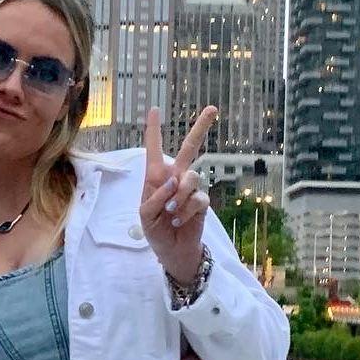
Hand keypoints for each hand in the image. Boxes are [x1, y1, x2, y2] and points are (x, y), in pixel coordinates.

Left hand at [140, 105, 215, 286]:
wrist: (172, 251)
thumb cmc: (155, 230)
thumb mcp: (145, 215)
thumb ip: (156, 196)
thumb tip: (174, 180)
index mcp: (156, 177)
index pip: (155, 150)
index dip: (154, 130)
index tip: (154, 109)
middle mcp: (175, 178)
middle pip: (191, 148)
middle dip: (201, 128)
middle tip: (214, 109)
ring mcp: (190, 189)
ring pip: (191, 177)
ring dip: (180, 196)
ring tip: (172, 212)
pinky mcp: (202, 202)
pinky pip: (198, 198)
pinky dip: (186, 211)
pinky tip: (179, 220)